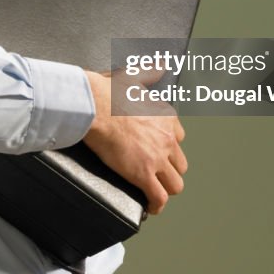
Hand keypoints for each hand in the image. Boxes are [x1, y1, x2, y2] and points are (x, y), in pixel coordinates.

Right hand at [82, 70, 186, 215]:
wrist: (93, 105)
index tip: (158, 150)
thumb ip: (148, 73)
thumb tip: (159, 66)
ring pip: (175, 183)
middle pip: (180, 162)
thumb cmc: (107, 92)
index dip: (168, 146)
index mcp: (166, 116)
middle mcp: (167, 138)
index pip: (178, 137)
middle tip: (156, 172)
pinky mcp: (143, 174)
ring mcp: (157, 157)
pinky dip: (156, 205)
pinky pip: (159, 197)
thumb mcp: (132, 77)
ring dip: (166, 188)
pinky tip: (150, 207)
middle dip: (169, 168)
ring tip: (155, 192)